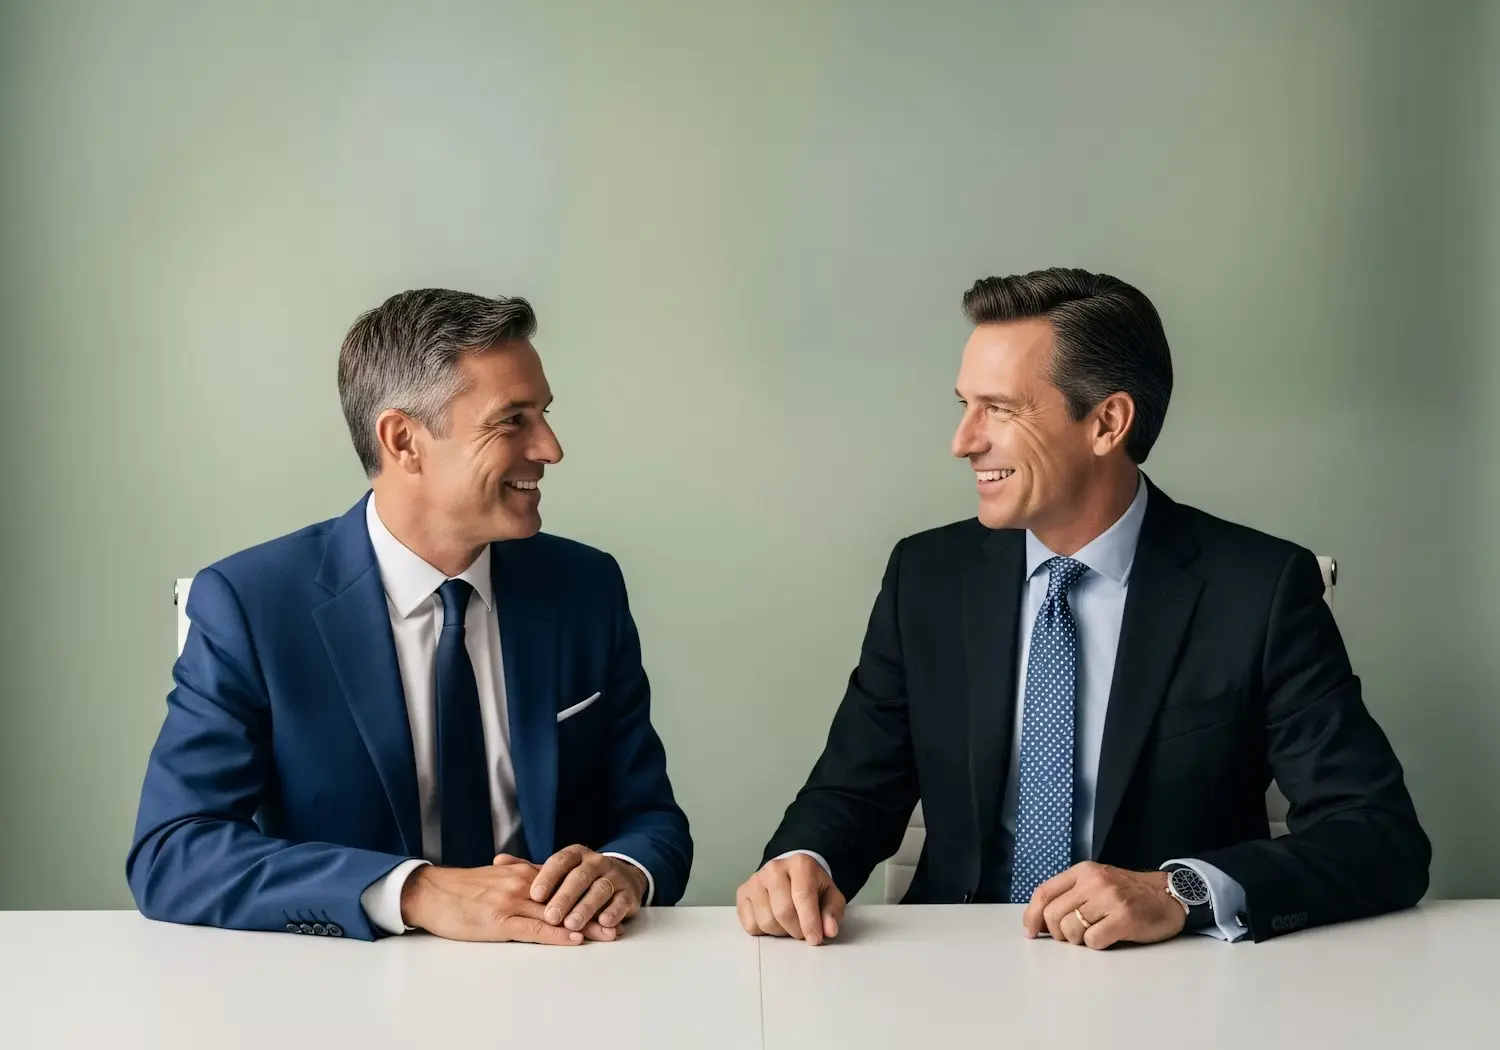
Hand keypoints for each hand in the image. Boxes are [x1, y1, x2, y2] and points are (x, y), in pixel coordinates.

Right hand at [399, 857, 614, 943]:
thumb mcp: (494, 878)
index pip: (563, 886)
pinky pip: (534, 928)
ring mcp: (512, 902)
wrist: (430, 891)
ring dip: (584, 924)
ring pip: (556, 914)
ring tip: (608, 934)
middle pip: (567, 899)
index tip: (609, 904)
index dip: (588, 896)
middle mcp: (522, 884)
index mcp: (522, 875)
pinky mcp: (500, 920)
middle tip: (619, 921)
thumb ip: (518, 878)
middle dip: (594, 911)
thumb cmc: (459, 889)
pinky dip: (556, 933)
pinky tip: (573, 938)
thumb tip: (538, 881)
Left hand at [527, 845, 647, 933]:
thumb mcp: (557, 871)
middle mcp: (596, 862)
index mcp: (576, 855)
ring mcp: (614, 877)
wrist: (621, 878)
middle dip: (565, 897)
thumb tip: (498, 860)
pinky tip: (604, 923)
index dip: (548, 877)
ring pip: (600, 889)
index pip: (560, 861)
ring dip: (587, 907)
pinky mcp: (628, 894)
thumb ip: (529, 869)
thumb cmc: (580, 879)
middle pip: (580, 877)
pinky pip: (622, 902)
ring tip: (572, 924)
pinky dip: (614, 912)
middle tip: (551, 916)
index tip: (535, 894)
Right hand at [735, 854, 845, 945]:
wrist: (792, 876)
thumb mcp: (831, 897)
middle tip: (803, 932)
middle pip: (783, 911)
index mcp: (800, 864)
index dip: (810, 922)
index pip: (803, 896)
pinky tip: (774, 920)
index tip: (815, 939)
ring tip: (789, 923)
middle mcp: (774, 868)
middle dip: (796, 930)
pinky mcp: (742, 893)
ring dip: (781, 932)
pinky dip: (764, 931)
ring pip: (766, 921)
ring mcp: (755, 880)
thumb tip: (828, 930)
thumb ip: (832, 913)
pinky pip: (751, 925)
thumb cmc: (812, 888)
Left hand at [1021, 861, 1186, 949]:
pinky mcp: (1124, 919)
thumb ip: (1070, 894)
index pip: (1044, 892)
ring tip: (1094, 933)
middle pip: (1053, 915)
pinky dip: (1096, 945)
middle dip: (1057, 933)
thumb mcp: (1096, 882)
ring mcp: (1109, 899)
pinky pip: (1093, 941)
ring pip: (1070, 930)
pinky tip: (1109, 937)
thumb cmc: (1128, 893)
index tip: (1030, 932)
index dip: (1031, 915)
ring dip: (1078, 940)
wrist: (1167, 895)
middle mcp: (1093, 882)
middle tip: (1073, 936)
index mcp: (1083, 872)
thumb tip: (1040, 921)